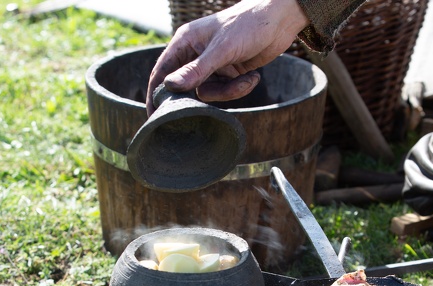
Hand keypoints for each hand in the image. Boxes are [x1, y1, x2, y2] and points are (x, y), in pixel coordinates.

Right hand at [146, 0, 308, 113]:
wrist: (279, 21)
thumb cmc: (247, 25)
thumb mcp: (221, 50)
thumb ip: (196, 70)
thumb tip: (170, 87)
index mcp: (185, 42)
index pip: (162, 71)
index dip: (156, 93)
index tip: (153, 117)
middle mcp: (195, 54)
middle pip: (186, 87)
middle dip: (201, 97)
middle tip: (204, 110)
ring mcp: (212, 65)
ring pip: (208, 94)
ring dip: (229, 92)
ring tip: (246, 79)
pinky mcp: (228, 73)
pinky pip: (225, 92)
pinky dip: (239, 88)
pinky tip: (253, 77)